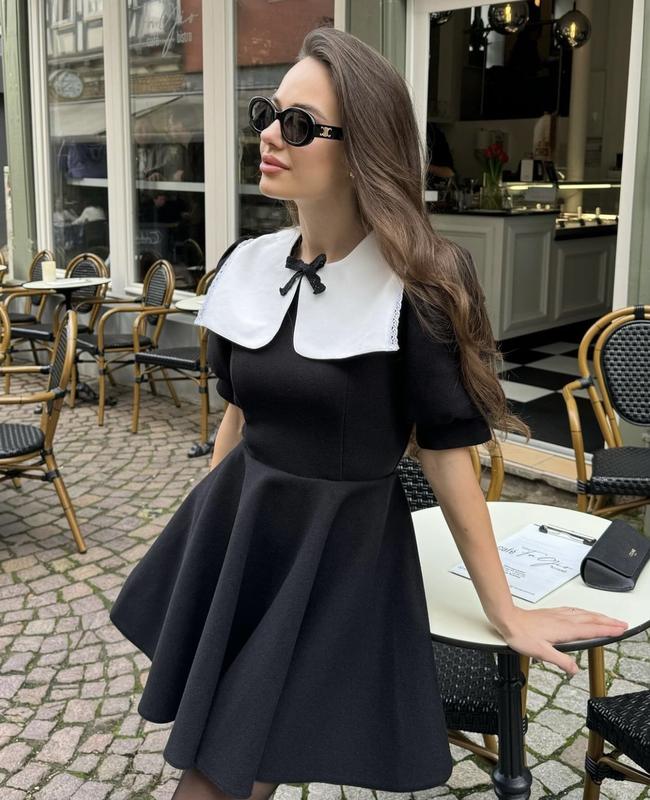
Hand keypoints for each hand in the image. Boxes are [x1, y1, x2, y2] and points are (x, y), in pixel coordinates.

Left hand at [493, 606, 628, 675]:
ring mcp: (558, 615)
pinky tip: (583, 613)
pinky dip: (585, 612)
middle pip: (591, 619)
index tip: (620, 629)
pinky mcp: (552, 613)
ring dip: (598, 615)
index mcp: (565, 629)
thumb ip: (560, 661)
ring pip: (584, 613)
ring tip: (608, 619)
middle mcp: (564, 620)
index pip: (592, 629)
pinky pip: (574, 610)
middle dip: (608, 621)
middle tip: (622, 623)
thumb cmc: (522, 635)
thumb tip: (574, 670)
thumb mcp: (542, 653)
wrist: (508, 620)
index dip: (607, 629)